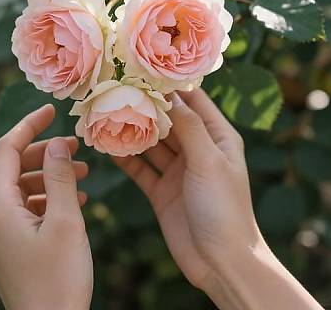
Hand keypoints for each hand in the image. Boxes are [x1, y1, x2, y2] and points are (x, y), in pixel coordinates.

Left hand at [0, 104, 92, 309]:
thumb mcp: (65, 221)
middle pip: (8, 164)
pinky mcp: (3, 242)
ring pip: (16, 184)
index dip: (29, 124)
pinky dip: (43, 195)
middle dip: (40, 151)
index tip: (52, 110)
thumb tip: (57, 142)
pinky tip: (73, 200)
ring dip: (46, 174)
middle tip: (73, 147)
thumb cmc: (59, 279)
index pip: (6, 148)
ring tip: (82, 174)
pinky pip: (20, 206)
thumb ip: (60, 176)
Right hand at [111, 88, 260, 289]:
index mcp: (217, 137)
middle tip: (117, 88)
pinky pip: (140, 168)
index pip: (193, 101)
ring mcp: (177, 170)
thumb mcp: (208, 161)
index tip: (145, 68)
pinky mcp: (161, 190)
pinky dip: (125, 158)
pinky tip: (106, 146)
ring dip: (131, 131)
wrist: (220, 263)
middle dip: (145, 106)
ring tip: (106, 113)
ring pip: (150, 143)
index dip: (171, 85)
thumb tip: (168, 94)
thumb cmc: (224, 208)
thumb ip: (188, 127)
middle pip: (167, 121)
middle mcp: (196, 150)